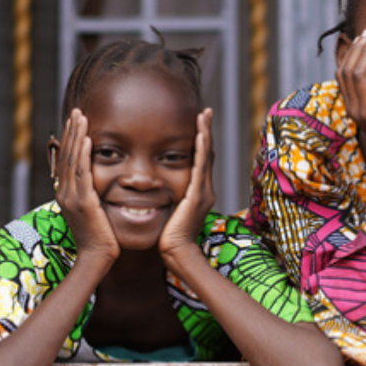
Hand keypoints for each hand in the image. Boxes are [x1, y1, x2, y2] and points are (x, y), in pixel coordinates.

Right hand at [51, 109, 120, 266]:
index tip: (74, 122)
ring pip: (72, 160)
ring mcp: (72, 197)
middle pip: (65, 155)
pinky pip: (82, 173)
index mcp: (65, 194)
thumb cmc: (99, 237)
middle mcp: (64, 193)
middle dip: (71, 131)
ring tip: (81, 117)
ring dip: (76, 136)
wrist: (96, 258)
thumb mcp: (91, 212)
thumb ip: (90, 195)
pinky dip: (83, 154)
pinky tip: (88, 139)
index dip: (69, 140)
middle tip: (76, 111)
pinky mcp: (84, 202)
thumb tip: (96, 183)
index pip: (65, 160)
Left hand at [158, 109, 215, 257]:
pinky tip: (200, 135)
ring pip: (206, 156)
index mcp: (198, 192)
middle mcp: (205, 189)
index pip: (201, 160)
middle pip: (208, 154)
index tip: (199, 123)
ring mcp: (203, 192)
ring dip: (205, 134)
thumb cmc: (169, 237)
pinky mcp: (197, 196)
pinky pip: (200, 167)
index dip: (201, 141)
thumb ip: (169, 199)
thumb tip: (157, 191)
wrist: (177, 253)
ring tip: (204, 115)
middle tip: (206, 112)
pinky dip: (201, 150)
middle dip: (206, 131)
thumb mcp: (170, 211)